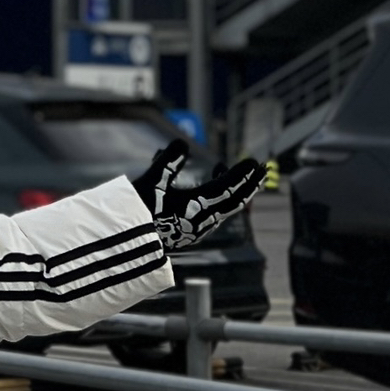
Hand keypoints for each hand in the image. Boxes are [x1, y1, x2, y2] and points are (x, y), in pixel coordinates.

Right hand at [131, 139, 264, 251]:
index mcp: (197, 207)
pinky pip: (215, 214)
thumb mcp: (150, 183)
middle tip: (263, 171)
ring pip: (226, 208)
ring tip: (243, 178)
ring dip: (236, 192)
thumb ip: (167, 162)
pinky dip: (221, 200)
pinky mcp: (191, 233)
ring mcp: (199, 229)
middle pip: (234, 201)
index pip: (228, 187)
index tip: (255, 163)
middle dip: (249, 184)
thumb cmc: (137, 215)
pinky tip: (215, 192)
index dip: (242, 174)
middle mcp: (204, 220)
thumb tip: (182, 143)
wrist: (126, 247)